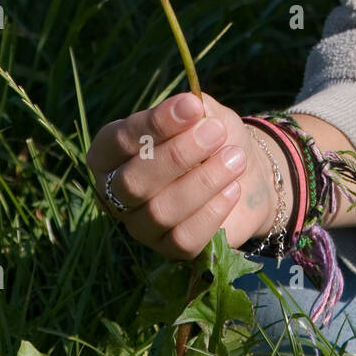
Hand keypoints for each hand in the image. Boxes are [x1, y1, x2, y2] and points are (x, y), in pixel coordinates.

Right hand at [86, 90, 283, 260]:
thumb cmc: (212, 135)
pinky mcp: (169, 249)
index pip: (119, 141)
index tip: (192, 106)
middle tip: (216, 132)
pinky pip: (183, 240)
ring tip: (235, 158)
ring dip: (202, 182)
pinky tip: (233, 189)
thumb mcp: (202, 112)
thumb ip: (192, 108)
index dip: (154, 124)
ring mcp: (140, 225)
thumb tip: (190, 107)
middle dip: (177, 156)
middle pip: (132, 182)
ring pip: (159, 212)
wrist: (245, 171)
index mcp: (110, 152)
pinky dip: (211, 212)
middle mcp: (116, 191)